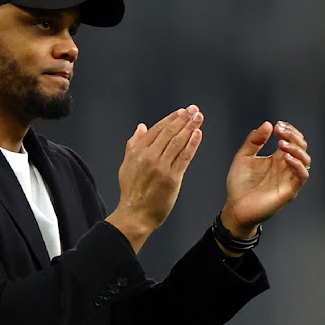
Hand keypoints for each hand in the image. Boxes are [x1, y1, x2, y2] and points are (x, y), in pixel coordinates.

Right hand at [107, 105, 203, 252]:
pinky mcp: (172, 178)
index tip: (181, 111)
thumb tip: (140, 127)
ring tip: (198, 117)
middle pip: (169, 133)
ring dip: (190, 127)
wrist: (135, 215)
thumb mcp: (126, 165)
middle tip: (193, 110)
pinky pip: (184, 157)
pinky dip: (192, 144)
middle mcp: (149, 157)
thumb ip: (133, 145)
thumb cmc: (131, 193)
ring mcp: (161, 167)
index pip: (156, 130)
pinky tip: (198, 134)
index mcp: (137, 152)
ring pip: (178, 142)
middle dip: (183, 119)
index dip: (170, 118)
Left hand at [221, 121, 309, 237]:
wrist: (235, 207)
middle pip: (301, 148)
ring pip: (305, 161)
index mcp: (277, 159)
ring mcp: (288, 179)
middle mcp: (286, 168)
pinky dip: (297, 165)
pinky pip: (301, 177)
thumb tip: (267, 124)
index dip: (289, 131)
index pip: (292, 141)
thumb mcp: (243, 157)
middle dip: (293, 136)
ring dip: (296, 149)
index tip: (277, 125)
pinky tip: (286, 157)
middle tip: (280, 130)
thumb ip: (254, 141)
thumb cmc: (240, 184)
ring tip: (281, 143)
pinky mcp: (289, 191)